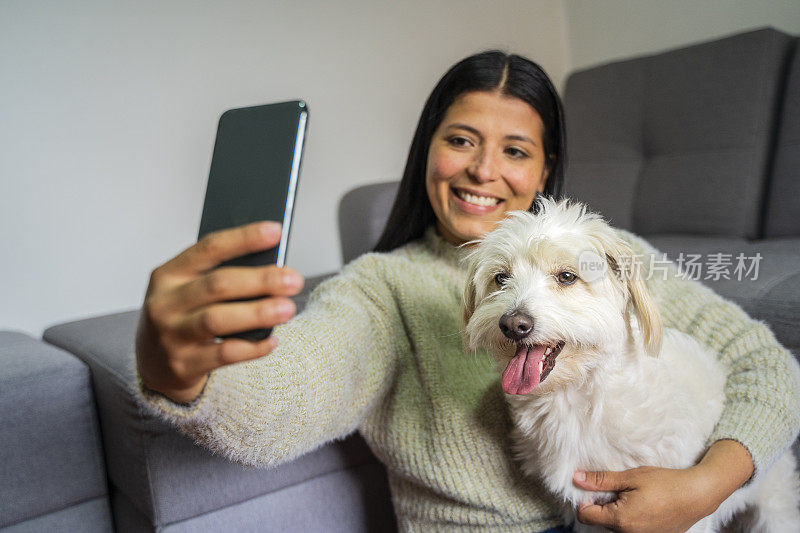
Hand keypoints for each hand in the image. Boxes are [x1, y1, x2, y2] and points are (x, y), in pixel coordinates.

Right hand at [135, 221, 303, 402]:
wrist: (153, 363)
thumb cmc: (183, 315)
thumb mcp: (189, 289)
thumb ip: (219, 277)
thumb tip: (271, 267)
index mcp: (168, 274)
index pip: (209, 248)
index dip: (244, 238)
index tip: (276, 231)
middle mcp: (165, 303)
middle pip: (218, 284)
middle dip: (260, 280)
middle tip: (293, 280)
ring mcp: (170, 335)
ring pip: (218, 320)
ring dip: (258, 313)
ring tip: (288, 309)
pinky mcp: (182, 364)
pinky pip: (224, 354)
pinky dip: (252, 348)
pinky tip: (272, 341)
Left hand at [572, 440, 753, 532]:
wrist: (697, 495)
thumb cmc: (665, 483)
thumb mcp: (630, 477)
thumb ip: (601, 480)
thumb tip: (576, 478)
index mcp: (620, 520)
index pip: (586, 515)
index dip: (585, 500)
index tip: (596, 487)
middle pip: (601, 520)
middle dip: (603, 504)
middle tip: (619, 488)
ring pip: (616, 525)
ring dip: (617, 510)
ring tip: (634, 495)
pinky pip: (631, 529)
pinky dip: (631, 517)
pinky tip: (644, 504)